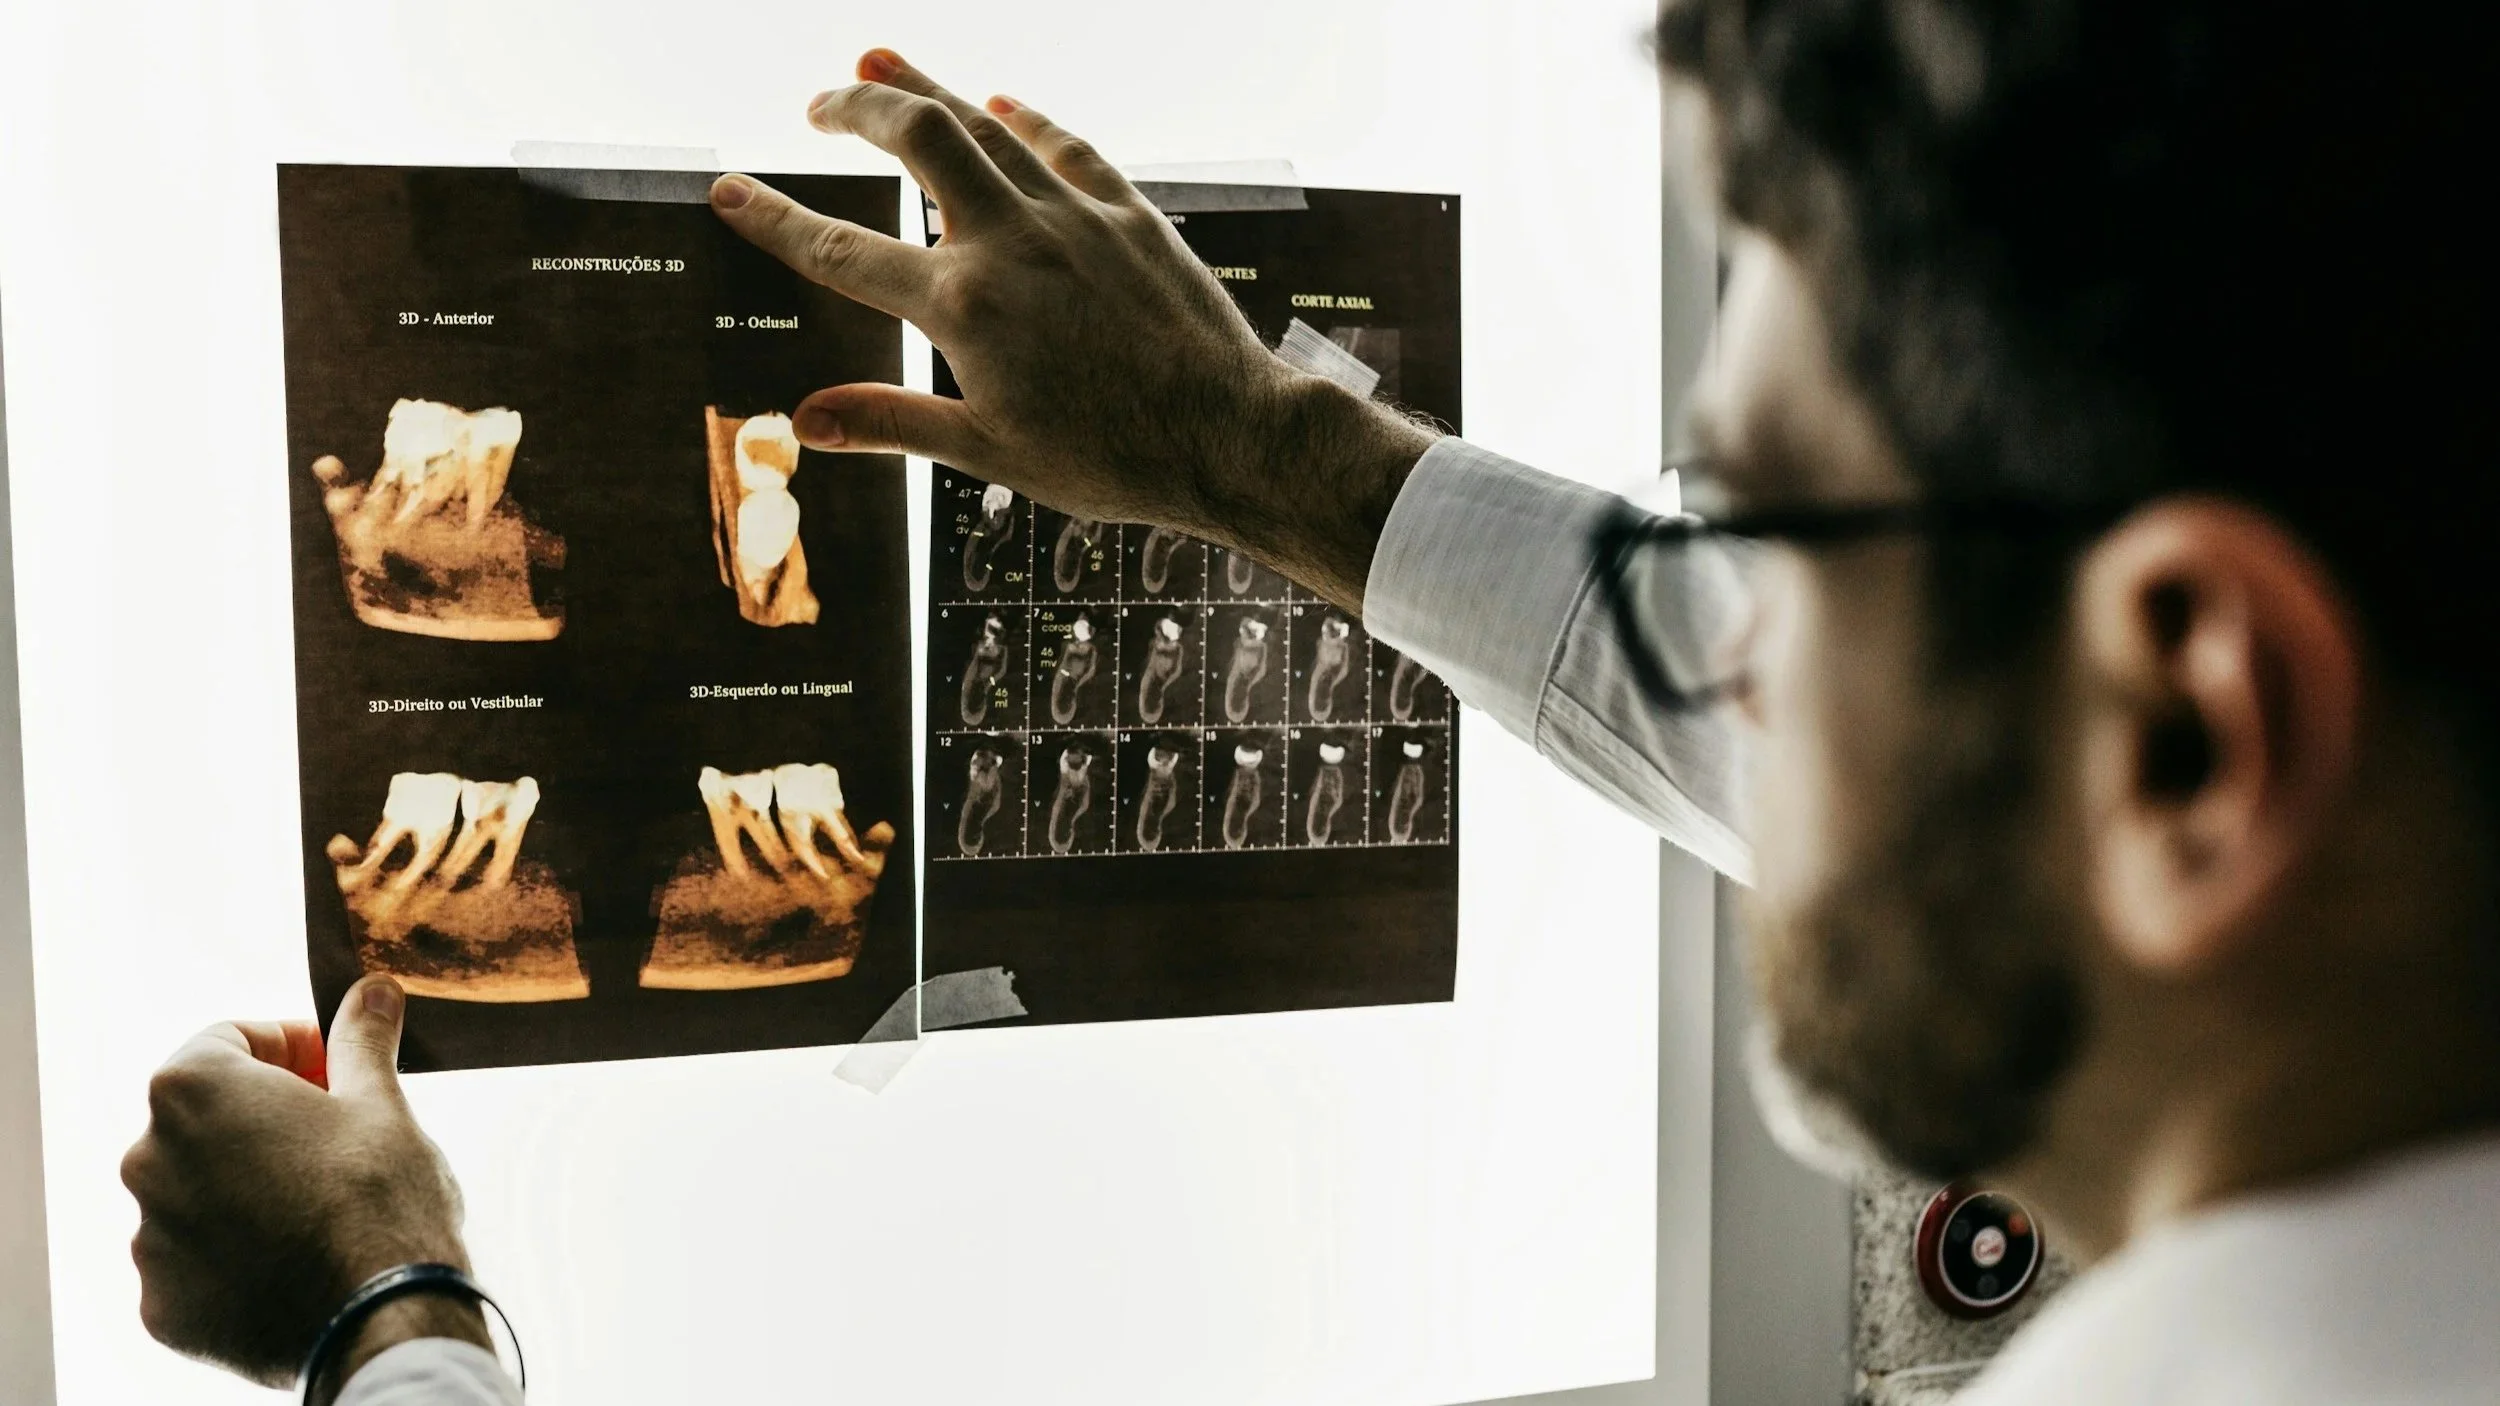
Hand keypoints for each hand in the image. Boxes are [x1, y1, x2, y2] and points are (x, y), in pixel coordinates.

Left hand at [121, 976, 488, 1392]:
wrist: (382, 1320)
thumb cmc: (381, 1200)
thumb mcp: (382, 1103)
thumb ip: (360, 1041)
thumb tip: (372, 990)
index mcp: (193, 1091)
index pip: (229, 1040)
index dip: (290, 1047)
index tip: (334, 1070)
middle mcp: (149, 1159)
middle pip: (208, 1117)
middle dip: (266, 1118)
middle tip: (336, 1136)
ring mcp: (149, 1238)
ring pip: (199, 1190)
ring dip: (247, 1185)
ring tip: (320, 1206)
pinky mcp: (162, 1304)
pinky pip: (196, 1260)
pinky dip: (235, 1252)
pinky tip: (296, 1258)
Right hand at [709, 49, 1438, 609]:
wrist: (1232, 437)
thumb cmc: (1113, 461)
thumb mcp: (991, 454)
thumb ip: (893, 423)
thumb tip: (803, 420)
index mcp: (963, 309)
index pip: (841, 249)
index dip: (774, 217)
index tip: (726, 189)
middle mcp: (1012, 243)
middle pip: (916, 139)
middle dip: (855, 107)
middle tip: (818, 102)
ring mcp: (1075, 219)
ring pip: (986, 125)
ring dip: (928, 89)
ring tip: (879, 64)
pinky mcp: (1131, 215)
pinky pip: (1068, 147)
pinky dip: (1028, 120)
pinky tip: (1004, 103)